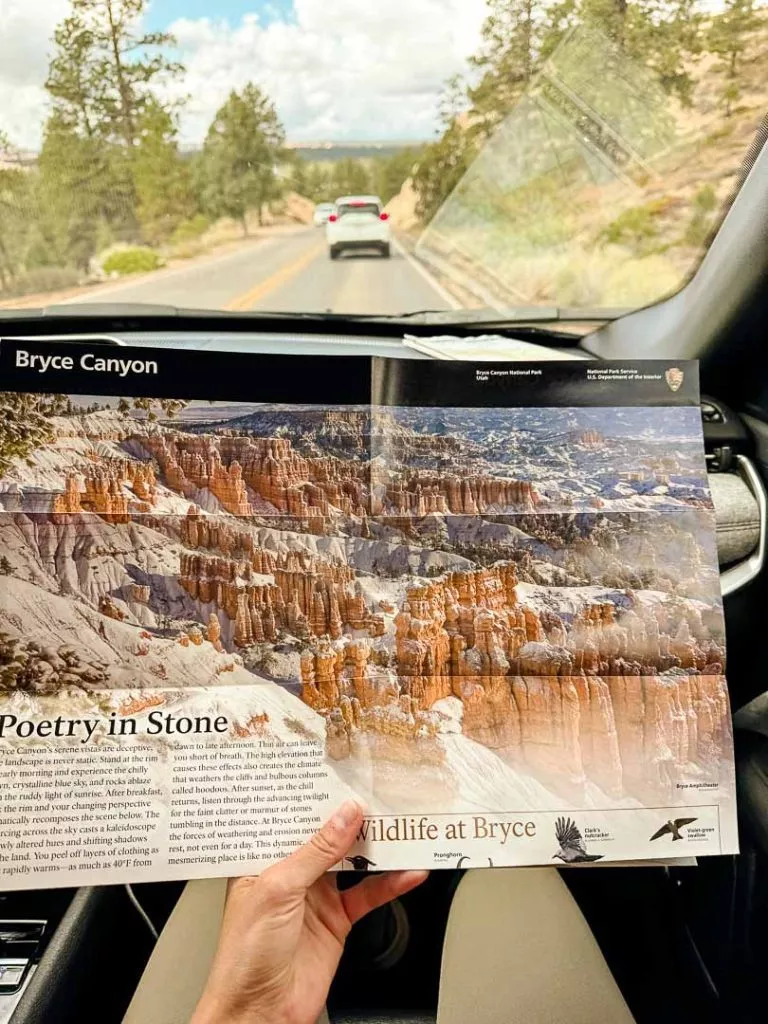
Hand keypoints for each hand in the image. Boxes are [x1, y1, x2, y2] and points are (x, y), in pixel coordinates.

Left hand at [191, 801, 427, 1023]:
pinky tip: (410, 872)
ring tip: (403, 825)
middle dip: (352, 817)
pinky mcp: (338, 920)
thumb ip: (316, 851)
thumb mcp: (278, 889)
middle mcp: (290, 873)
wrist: (260, 1014)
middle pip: (327, 836)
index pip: (294, 818)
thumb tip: (345, 815)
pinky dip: (392, 883)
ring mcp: (316, 896)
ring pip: (353, 861)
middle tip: (380, 793)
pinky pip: (369, 895)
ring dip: (377, 847)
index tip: (344, 775)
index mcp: (263, 858)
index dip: (317, 797)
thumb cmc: (244, 955)